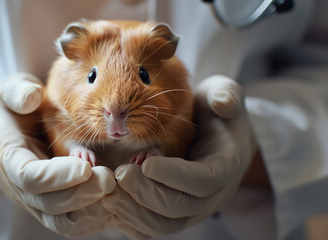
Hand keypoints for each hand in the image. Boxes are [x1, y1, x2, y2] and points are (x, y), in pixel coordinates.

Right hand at [0, 73, 115, 236]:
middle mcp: (18, 186)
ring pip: (61, 221)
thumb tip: (32, 98)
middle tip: (110, 179)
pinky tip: (114, 200)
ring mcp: (34, 200)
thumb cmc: (13, 107)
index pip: (29, 177)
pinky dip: (94, 217)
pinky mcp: (50, 206)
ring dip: (91, 211)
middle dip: (82, 194)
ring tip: (116, 190)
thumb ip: (18, 92)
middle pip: (49, 205)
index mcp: (7, 156)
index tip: (87, 166)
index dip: (58, 176)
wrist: (8, 129)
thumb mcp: (10, 90)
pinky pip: (72, 223)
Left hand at [102, 75, 256, 237]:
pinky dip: (132, 221)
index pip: (204, 180)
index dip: (174, 175)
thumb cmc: (214, 113)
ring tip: (109, 193)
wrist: (214, 135)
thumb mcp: (224, 94)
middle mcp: (211, 195)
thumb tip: (223, 104)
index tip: (145, 162)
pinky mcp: (175, 214)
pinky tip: (112, 205)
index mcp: (226, 166)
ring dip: (134, 212)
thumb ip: (226, 95)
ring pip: (164, 225)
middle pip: (180, 207)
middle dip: (146, 193)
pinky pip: (153, 228)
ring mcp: (192, 208)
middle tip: (120, 174)